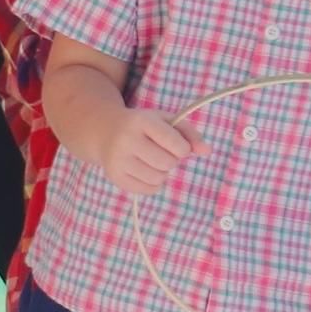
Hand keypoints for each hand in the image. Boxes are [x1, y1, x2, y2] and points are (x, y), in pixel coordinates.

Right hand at [80, 101, 194, 198]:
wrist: (103, 131)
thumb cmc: (141, 126)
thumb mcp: (165, 121)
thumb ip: (189, 133)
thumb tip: (207, 151)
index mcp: (142, 121)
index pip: (176, 145)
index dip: (183, 148)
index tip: (177, 145)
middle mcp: (127, 140)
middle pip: (167, 163)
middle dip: (171, 160)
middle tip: (162, 153)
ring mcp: (118, 160)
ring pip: (158, 178)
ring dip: (162, 172)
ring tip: (153, 161)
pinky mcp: (115, 176)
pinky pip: (148, 190)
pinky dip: (153, 183)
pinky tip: (145, 171)